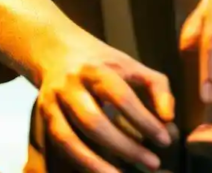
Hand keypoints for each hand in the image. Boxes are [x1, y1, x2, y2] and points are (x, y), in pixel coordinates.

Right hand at [38, 35, 174, 172]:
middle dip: (124, 147)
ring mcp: (52, 102)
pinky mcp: (43, 118)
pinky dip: (79, 164)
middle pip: (93, 121)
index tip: (165, 140)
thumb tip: (168, 118)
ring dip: (96, 165)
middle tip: (153, 163)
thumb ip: (157, 86)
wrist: (58, 51)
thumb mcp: (131, 65)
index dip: (143, 120)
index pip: (119, 95)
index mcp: (94, 68)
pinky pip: (59, 147)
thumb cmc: (103, 64)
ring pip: (69, 139)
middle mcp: (69, 85)